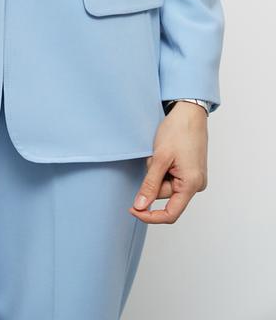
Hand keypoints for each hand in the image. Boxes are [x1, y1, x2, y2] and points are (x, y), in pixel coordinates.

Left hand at [129, 101, 207, 223]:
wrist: (189, 113)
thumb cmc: (178, 131)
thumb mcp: (159, 158)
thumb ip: (150, 184)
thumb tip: (140, 206)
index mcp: (191, 185)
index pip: (170, 213)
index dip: (150, 215)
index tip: (133, 209)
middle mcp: (196, 185)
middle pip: (165, 195)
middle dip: (153, 179)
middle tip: (152, 158)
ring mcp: (193, 178)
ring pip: (165, 185)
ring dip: (157, 172)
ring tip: (160, 153)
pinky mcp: (189, 171)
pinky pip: (170, 177)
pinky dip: (162, 168)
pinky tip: (164, 153)